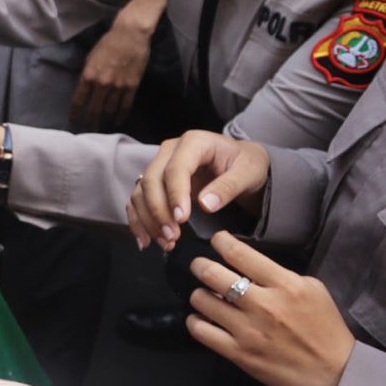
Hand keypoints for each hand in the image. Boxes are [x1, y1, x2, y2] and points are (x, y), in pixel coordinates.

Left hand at [71, 12, 153, 131]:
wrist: (131, 34)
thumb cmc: (108, 43)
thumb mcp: (91, 57)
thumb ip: (87, 74)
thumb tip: (85, 89)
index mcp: (88, 76)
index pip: (78, 101)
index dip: (75, 114)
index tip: (72, 122)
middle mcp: (102, 84)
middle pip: (94, 110)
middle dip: (90, 122)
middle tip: (88, 130)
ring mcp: (118, 87)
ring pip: (110, 110)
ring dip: (105, 120)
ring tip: (102, 127)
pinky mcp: (132, 86)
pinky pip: (125, 105)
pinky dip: (121, 115)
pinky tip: (118, 121)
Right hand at [128, 129, 270, 249]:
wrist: (240, 163)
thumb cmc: (245, 164)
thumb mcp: (248, 172)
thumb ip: (228, 187)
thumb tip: (205, 204)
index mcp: (194, 142)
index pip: (176, 169)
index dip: (175, 195)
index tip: (182, 220)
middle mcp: (170, 151)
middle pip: (151, 180)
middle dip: (158, 212)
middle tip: (173, 237)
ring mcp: (159, 166)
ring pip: (140, 192)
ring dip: (148, 220)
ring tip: (166, 243)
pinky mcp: (155, 182)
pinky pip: (137, 201)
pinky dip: (138, 222)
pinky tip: (146, 241)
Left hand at [185, 231, 354, 385]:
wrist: (332, 371)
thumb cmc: (325, 328)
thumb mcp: (313, 290)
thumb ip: (282, 275)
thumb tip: (252, 267)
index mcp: (284, 285)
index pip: (240, 254)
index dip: (221, 241)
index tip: (217, 240)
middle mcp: (263, 305)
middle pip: (213, 274)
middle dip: (200, 265)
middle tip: (199, 266)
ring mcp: (248, 330)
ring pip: (202, 301)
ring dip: (199, 295)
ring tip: (204, 296)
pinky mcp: (239, 353)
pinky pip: (202, 331)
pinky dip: (195, 322)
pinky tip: (201, 319)